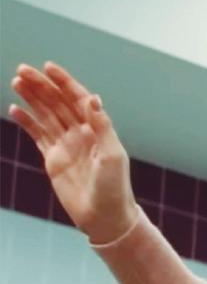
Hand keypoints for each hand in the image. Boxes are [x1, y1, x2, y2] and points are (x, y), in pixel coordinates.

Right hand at [8, 62, 138, 243]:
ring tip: (15, 82)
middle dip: (41, 86)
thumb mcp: (112, 155)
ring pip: (46, 115)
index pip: (78, 98)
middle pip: (58, 103)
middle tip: (22, 70)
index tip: (48, 67)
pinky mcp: (53, 159)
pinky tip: (14, 109)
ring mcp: (66, 144)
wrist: (104, 216)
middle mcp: (82, 133)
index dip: (64, 82)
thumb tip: (93, 98)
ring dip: (32, 99)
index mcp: (98, 128)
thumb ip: (102, 126)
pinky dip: (27, 122)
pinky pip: (38, 135)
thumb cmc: (114, 186)